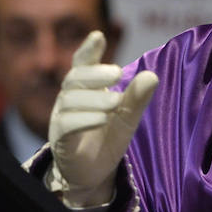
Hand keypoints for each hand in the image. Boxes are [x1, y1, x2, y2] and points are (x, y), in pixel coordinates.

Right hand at [47, 30, 157, 206]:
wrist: (94, 174)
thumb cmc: (108, 139)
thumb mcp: (127, 118)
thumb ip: (136, 99)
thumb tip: (152, 75)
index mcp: (85, 89)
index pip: (81, 63)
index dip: (88, 49)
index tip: (98, 36)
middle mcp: (69, 99)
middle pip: (75, 78)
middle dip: (95, 74)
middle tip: (117, 73)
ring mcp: (61, 118)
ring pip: (70, 99)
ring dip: (95, 98)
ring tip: (115, 103)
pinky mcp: (60, 139)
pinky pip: (66, 123)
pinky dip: (84, 119)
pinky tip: (101, 119)